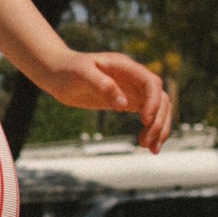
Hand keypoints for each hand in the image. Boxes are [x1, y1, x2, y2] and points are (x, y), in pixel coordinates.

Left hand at [41, 49, 174, 152]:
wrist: (57, 73)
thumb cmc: (67, 70)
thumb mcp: (81, 74)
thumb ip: (102, 86)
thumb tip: (124, 105)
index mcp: (125, 67)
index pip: (151, 83)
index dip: (153, 102)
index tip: (145, 120)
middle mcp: (133, 78)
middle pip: (160, 98)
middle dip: (158, 120)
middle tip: (146, 142)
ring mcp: (131, 90)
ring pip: (157, 109)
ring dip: (159, 128)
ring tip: (151, 149)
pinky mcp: (126, 102)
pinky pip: (147, 115)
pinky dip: (150, 129)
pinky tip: (146, 144)